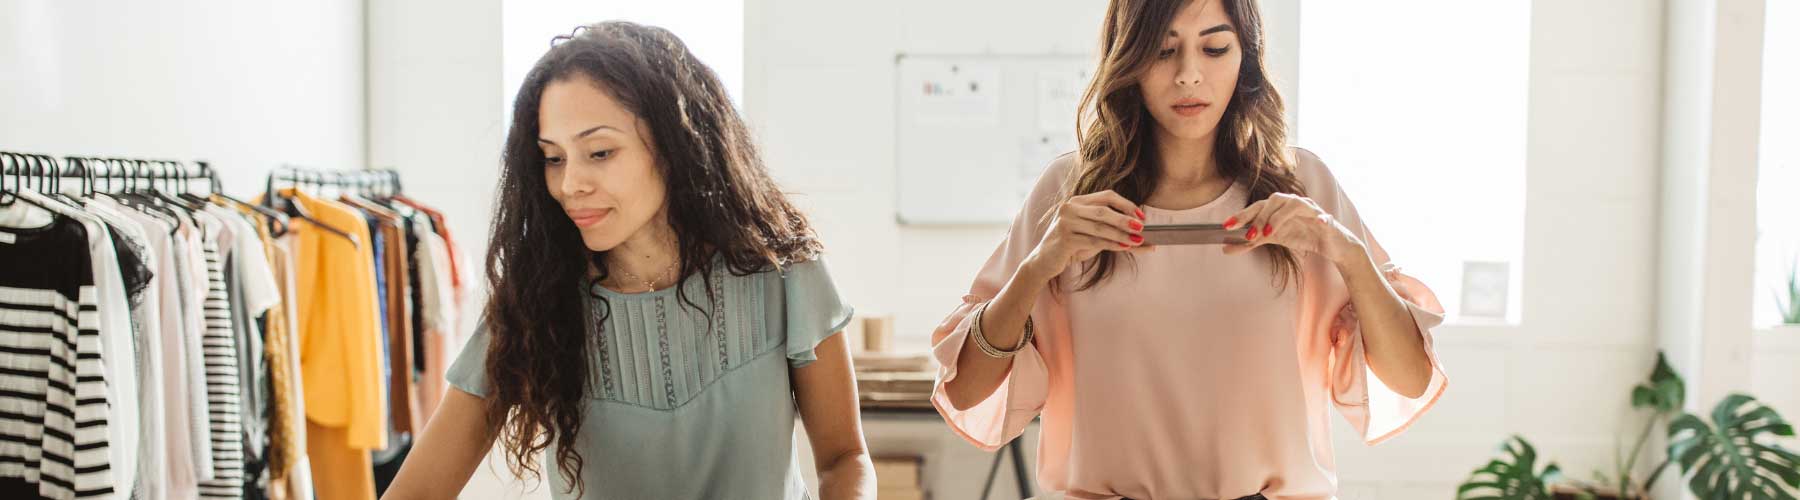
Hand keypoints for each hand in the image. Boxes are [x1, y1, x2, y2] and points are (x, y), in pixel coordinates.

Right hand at [1022, 190, 1150, 281]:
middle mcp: (1069, 208)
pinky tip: (1124, 247)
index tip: (1141, 216)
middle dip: (1125, 219)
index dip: (1126, 204)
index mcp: (1077, 201)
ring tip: (1137, 240)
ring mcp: (1065, 222)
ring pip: (1100, 227)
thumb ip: (1113, 232)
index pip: (1106, 196)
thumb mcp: (1092, 235)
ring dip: (1121, 234)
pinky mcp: (1064, 239)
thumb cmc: (1071, 246)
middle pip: (1103, 210)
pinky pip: (1093, 241)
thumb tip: (1142, 236)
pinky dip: (1111, 244)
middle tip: (1142, 228)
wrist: (1044, 261)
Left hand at [1221, 193, 1364, 264]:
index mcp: (1277, 205)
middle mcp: (1291, 202)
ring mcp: (1308, 208)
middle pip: (1272, 201)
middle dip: (1257, 216)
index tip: (1226, 226)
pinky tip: (1319, 224)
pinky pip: (1322, 217)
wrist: (1328, 243)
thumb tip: (1225, 249)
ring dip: (1279, 218)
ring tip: (1268, 233)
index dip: (1242, 214)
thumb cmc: (1300, 235)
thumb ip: (1250, 242)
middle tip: (1247, 234)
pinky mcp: (1325, 218)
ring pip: (1293, 204)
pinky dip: (1321, 219)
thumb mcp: (1273, 239)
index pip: (1257, 206)